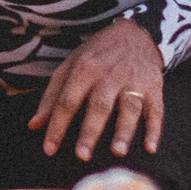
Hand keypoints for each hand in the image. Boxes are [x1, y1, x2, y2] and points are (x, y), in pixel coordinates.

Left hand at [31, 19, 163, 162]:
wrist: (135, 34)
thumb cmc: (96, 56)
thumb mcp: (70, 66)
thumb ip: (52, 96)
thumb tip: (34, 125)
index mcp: (85, 69)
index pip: (68, 100)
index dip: (57, 125)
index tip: (49, 149)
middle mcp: (109, 75)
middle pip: (99, 105)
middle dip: (90, 131)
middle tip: (82, 155)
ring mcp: (134, 81)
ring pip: (130, 107)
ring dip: (124, 130)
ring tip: (118, 152)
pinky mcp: (154, 88)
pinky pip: (156, 109)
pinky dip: (155, 129)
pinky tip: (150, 147)